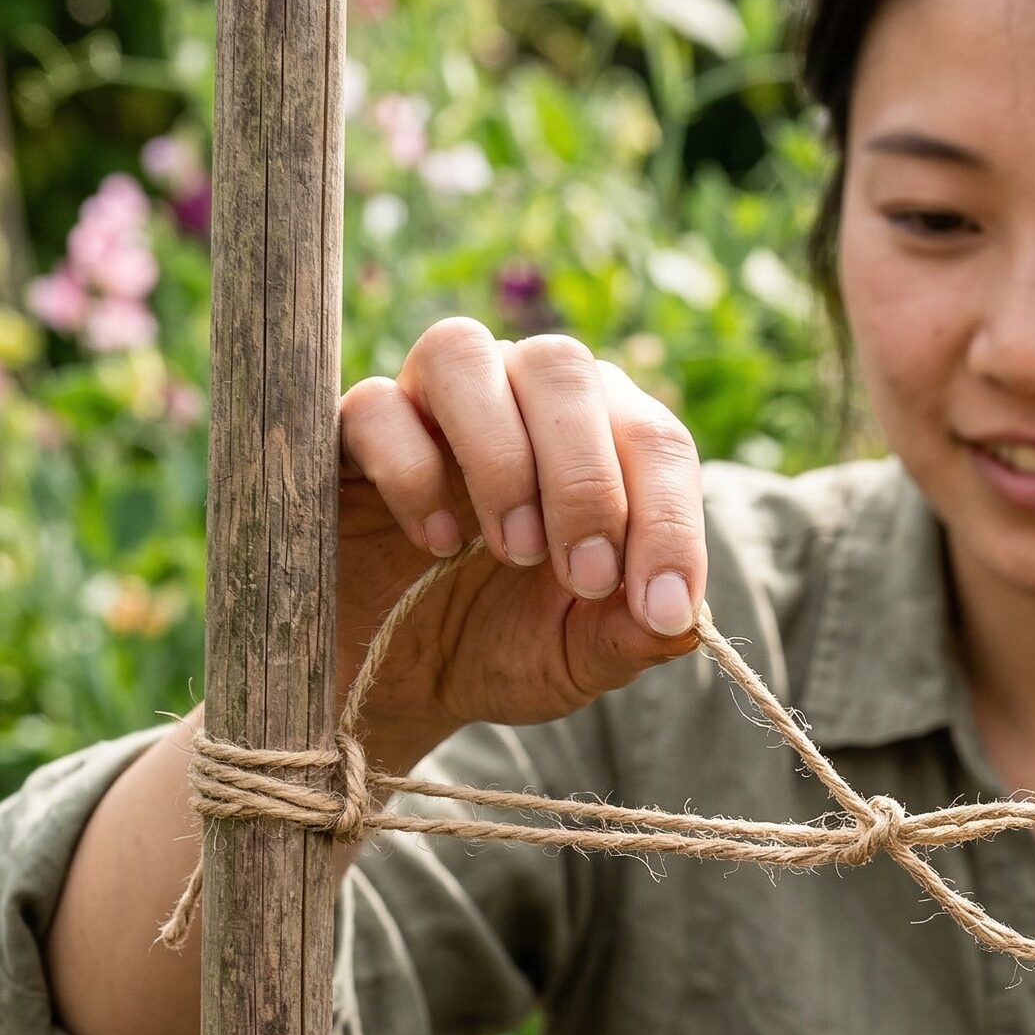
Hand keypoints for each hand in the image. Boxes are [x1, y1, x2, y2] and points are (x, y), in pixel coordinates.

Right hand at [334, 320, 706, 766]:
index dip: (669, 518)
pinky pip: (376, 407)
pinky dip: (412, 472)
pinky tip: (436, 542)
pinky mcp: (350, 433)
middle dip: (585, 480)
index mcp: (599, 441)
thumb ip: (629, 638)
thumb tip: (684, 628)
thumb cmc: (500, 648)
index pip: (654, 439)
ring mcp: (431, 405)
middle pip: (562, 367)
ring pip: (462, 352)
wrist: (393, 682)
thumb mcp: (576, 660)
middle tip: (584, 578)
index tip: (662, 606)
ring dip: (501, 456)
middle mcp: (519, 400)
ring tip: (515, 550)